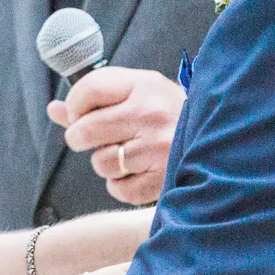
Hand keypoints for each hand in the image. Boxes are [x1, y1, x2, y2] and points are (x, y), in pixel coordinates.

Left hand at [47, 67, 183, 205]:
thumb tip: (54, 110)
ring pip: (101, 162)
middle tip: (98, 138)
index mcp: (144, 85)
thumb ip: (96, 100)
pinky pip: (118, 188)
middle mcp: (150, 113)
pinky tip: (136, 172)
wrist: (219, 135)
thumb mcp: (138, 93)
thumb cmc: (169, 113)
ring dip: (106, 162)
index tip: (80, 114)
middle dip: (82, 138)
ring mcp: (158, 147)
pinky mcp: (163, 177)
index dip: (74, 105)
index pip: (88, 89)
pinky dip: (120, 185)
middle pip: (84, 130)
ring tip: (125, 155)